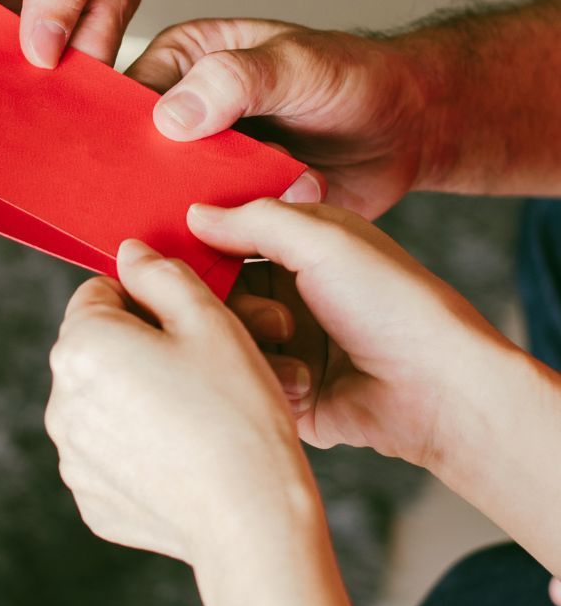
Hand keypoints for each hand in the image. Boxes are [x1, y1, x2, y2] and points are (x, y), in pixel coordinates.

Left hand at [45, 239, 318, 577]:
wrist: (251, 518)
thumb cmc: (235, 411)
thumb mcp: (208, 320)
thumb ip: (160, 274)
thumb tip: (129, 252)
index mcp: (80, 345)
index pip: (97, 293)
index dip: (144, 299)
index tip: (185, 324)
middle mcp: (59, 400)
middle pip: (96, 348)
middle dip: (138, 347)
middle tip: (198, 368)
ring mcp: (71, 456)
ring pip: (101, 400)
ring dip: (134, 395)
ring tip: (193, 413)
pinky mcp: (89, 498)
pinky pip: (108, 452)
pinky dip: (136, 446)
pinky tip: (182, 454)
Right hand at [128, 18, 429, 217]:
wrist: (411, 127)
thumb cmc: (357, 76)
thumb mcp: (295, 65)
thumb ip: (234, 80)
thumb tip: (170, 117)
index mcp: (186, 60)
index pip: (130, 95)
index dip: (117, 129)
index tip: (118, 162)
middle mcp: (189, 112)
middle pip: (142, 154)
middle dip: (150, 183)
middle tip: (160, 205)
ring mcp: (211, 162)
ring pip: (173, 198)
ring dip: (195, 217)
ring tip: (223, 219)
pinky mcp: (236, 205)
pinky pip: (212, 231)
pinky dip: (224, 243)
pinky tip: (241, 242)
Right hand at [187, 199, 510, 469]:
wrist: (440, 390)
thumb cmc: (394, 302)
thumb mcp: (323, 240)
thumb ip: (254, 221)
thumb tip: (193, 213)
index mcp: (301, 246)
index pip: (228, 235)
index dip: (198, 241)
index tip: (165, 248)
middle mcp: (290, 292)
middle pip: (217, 289)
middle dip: (223, 296)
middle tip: (240, 303)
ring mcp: (287, 344)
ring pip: (225, 337)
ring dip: (251, 338)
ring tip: (287, 340)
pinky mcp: (288, 392)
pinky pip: (247, 381)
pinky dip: (270, 378)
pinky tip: (305, 380)